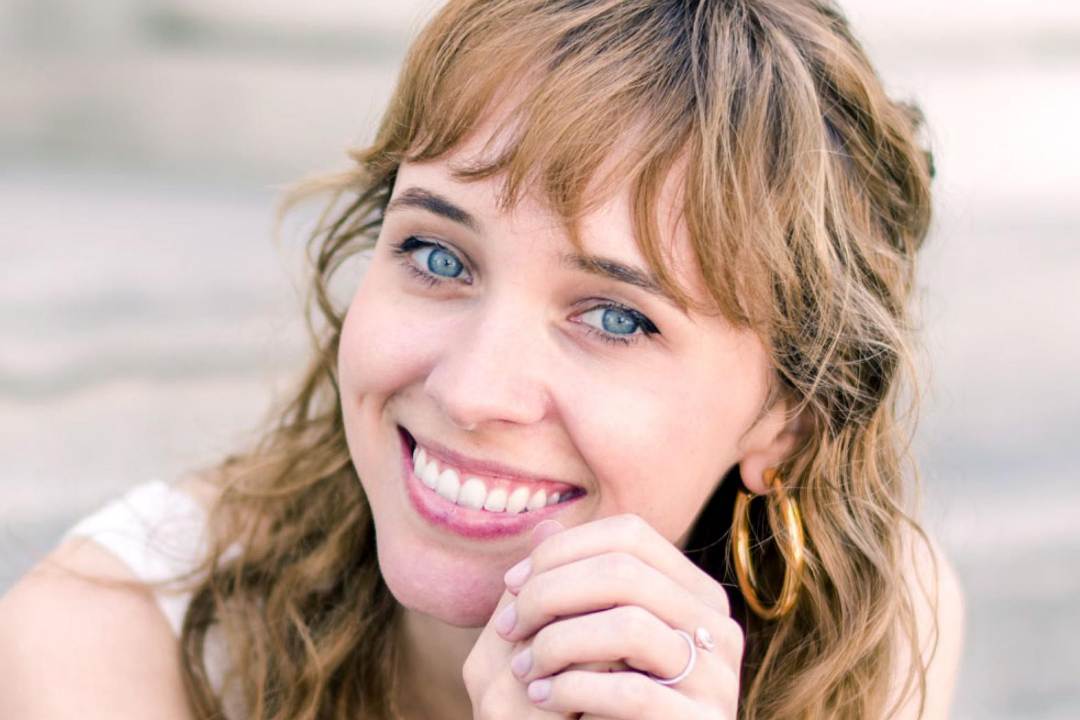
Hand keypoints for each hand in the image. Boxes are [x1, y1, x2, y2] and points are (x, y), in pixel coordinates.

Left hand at [494, 514, 743, 718]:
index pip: (631, 534)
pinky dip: (574, 688)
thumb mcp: (591, 633)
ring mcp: (718, 678)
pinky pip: (631, 691)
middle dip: (548, 594)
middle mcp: (718, 627)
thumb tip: (543, 524)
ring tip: (521, 667)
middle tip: (505, 628)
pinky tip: (542, 696)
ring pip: (630, 627)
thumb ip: (574, 583)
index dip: (563, 549)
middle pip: (625, 572)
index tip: (512, 582)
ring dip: (557, 643)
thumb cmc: (610, 698)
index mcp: (697, 592)